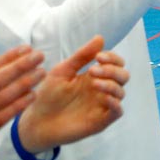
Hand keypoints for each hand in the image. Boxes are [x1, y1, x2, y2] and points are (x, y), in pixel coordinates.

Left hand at [15, 37, 127, 152]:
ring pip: (121, 92)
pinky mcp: (101, 121)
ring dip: (111, 84)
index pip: (116, 63)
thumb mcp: (63, 71)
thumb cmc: (48, 96)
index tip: (98, 57)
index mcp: (94, 76)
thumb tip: (100, 37)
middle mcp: (101, 90)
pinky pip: (117, 111)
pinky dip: (115, 103)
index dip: (112, 58)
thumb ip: (82, 56)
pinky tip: (104, 97)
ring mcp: (102, 105)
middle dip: (112, 70)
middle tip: (94, 70)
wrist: (37, 121)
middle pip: (123, 76)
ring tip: (94, 83)